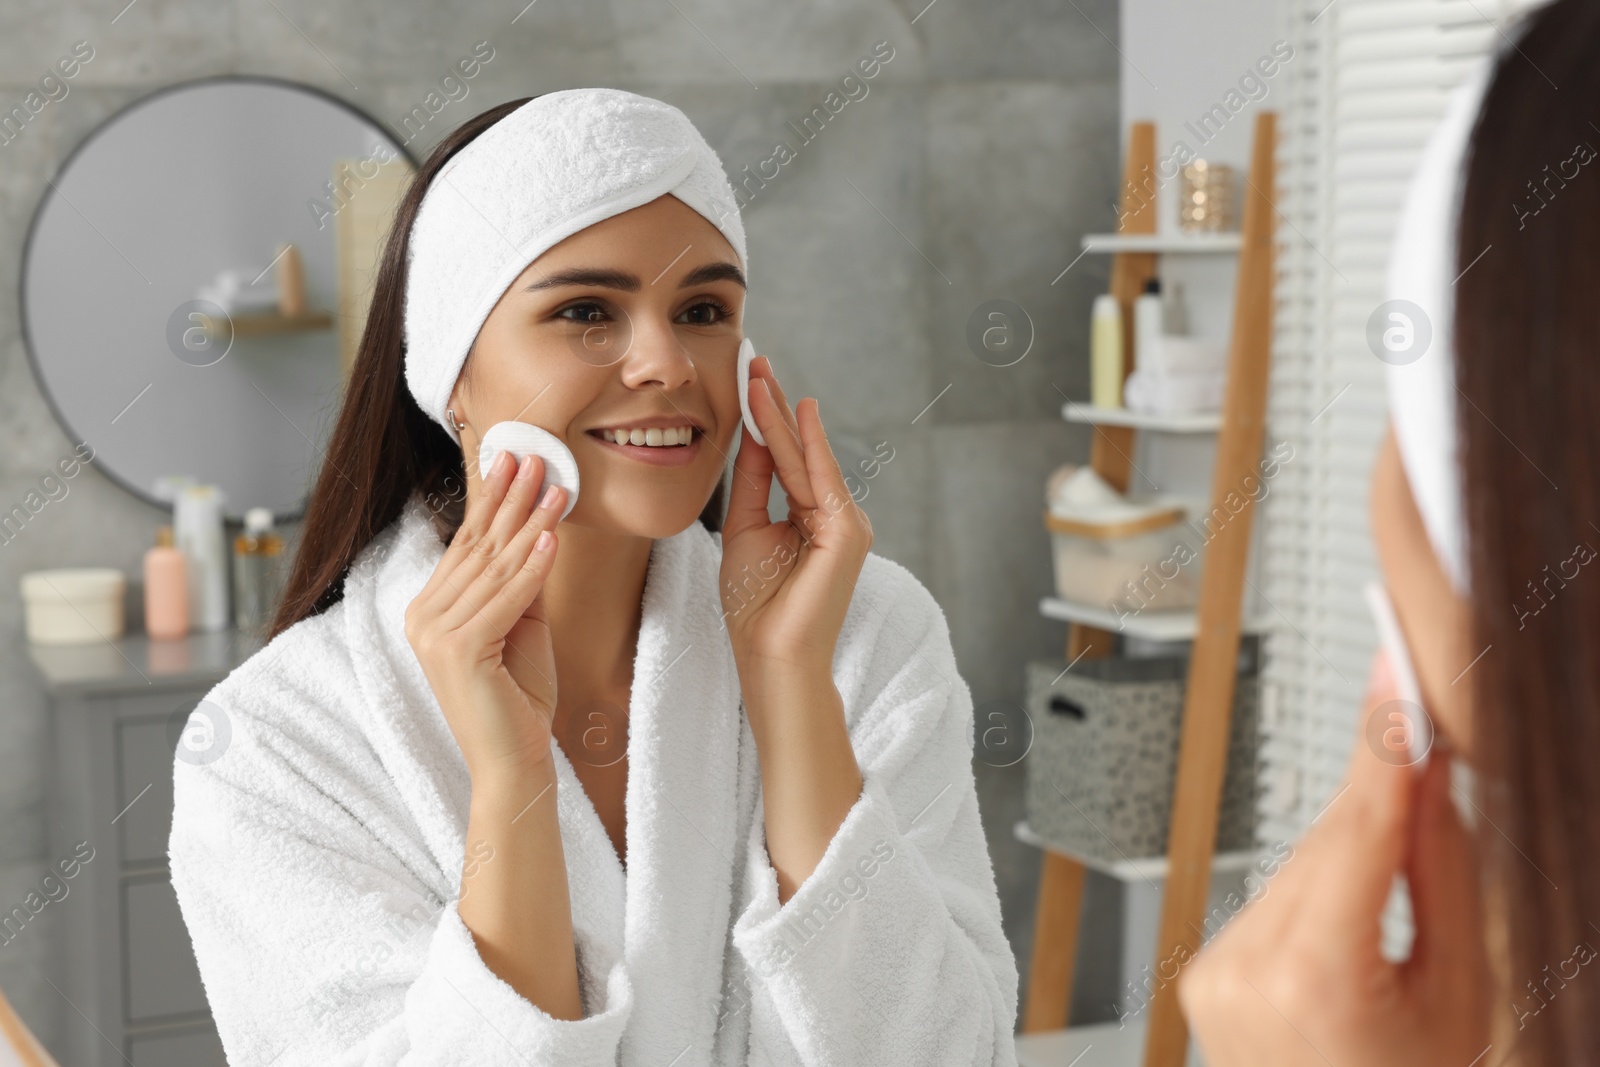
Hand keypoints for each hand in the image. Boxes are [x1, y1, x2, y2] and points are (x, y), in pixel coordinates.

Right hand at [404, 451, 566, 784]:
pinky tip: (550, 539)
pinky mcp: (459, 651)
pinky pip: (505, 599)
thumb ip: (518, 584)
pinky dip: (532, 568)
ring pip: (494, 567)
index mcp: (429, 610)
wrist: (513, 760)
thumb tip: (534, 531)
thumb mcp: (520, 626)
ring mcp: (435, 635)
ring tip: (555, 487)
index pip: (466, 544)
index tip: (514, 460)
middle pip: (477, 547)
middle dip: (510, 498)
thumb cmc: (519, 697)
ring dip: (529, 523)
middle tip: (535, 455)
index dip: (491, 499)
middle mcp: (422, 618)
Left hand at [720, 354, 871, 677]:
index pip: (785, 458)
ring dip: (782, 416)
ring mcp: (845, 523)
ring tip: (760, 375)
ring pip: (805, 459)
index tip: (749, 379)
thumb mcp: (744, 529)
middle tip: (755, 361)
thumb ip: (752, 482)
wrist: (770, 655)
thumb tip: (752, 434)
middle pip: (798, 451)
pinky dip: (805, 444)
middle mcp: (834, 515)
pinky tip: (795, 412)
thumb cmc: (755, 605)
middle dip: (775, 405)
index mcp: (811, 517)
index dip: (767, 419)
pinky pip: (821, 479)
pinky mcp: (847, 533)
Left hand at [1177, 649, 1489, 1065]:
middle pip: (1326, 844)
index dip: (1385, 745)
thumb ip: (1442, 874)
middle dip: (1383, 824)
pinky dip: (1310, 903)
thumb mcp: (1458, 990)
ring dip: (1346, 870)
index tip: (1397, 676)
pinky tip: (1344, 949)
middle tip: (1435, 804)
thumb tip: (1431, 775)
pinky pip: (1267, 903)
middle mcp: (1247, 973)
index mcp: (1315, 978)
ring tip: (1384, 938)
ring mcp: (1215, 978)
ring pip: (1295, 868)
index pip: (1358, 829)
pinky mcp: (1203, 978)